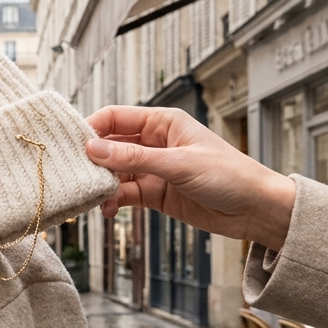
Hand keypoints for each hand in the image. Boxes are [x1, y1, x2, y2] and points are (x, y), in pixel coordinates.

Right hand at [85, 106, 296, 251]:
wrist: (255, 210)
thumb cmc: (229, 175)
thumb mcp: (179, 164)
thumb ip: (134, 158)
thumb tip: (93, 149)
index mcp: (163, 122)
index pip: (116, 118)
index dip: (92, 128)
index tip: (72, 145)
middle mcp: (154, 143)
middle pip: (110, 145)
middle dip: (92, 159)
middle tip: (74, 173)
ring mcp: (153, 169)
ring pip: (114, 172)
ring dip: (101, 183)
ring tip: (90, 195)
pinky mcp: (154, 194)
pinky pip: (124, 193)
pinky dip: (112, 201)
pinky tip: (106, 209)